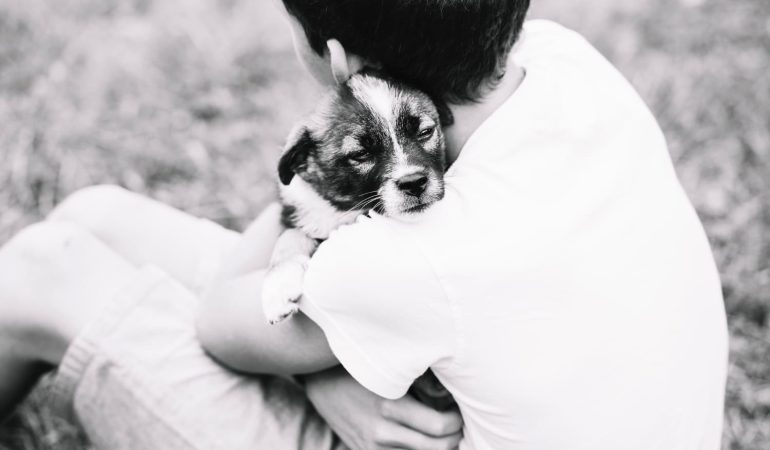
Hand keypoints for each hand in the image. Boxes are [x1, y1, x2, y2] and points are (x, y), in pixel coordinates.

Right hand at [306, 366, 462, 449]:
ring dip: (438, 448)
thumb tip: (451, 393)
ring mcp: (372, 447)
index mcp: (389, 406)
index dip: (457, 423)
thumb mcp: (388, 371)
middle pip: (436, 448)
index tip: (460, 413)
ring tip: (445, 435)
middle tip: (460, 426)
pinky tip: (424, 441)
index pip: (439, 427)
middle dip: (454, 438)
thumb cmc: (359, 369)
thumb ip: (417, 383)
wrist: (320, 383)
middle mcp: (381, 432)